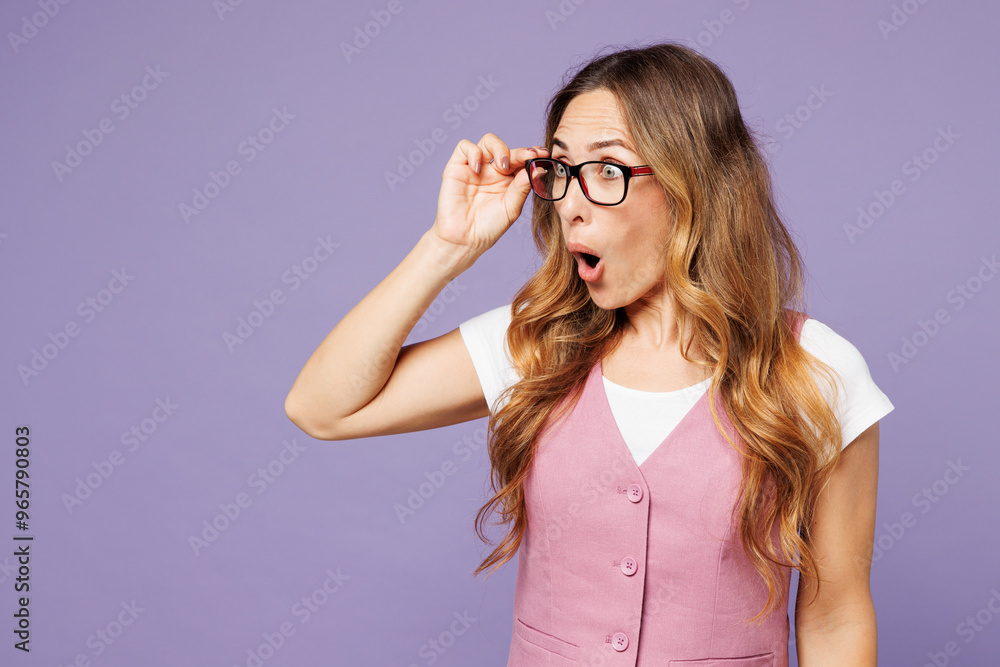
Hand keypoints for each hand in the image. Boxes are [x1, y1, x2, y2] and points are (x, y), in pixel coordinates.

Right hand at [429, 133, 547, 258]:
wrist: (464, 240)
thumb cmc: (488, 227)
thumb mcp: (511, 208)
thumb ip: (522, 187)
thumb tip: (537, 168)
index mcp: (508, 180)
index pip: (521, 160)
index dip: (532, 155)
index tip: (543, 155)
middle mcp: (492, 171)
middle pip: (508, 149)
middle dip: (521, 152)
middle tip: (529, 156)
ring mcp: (475, 167)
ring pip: (488, 141)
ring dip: (500, 148)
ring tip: (503, 165)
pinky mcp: (456, 167)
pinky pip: (464, 147)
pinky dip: (473, 152)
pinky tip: (478, 169)